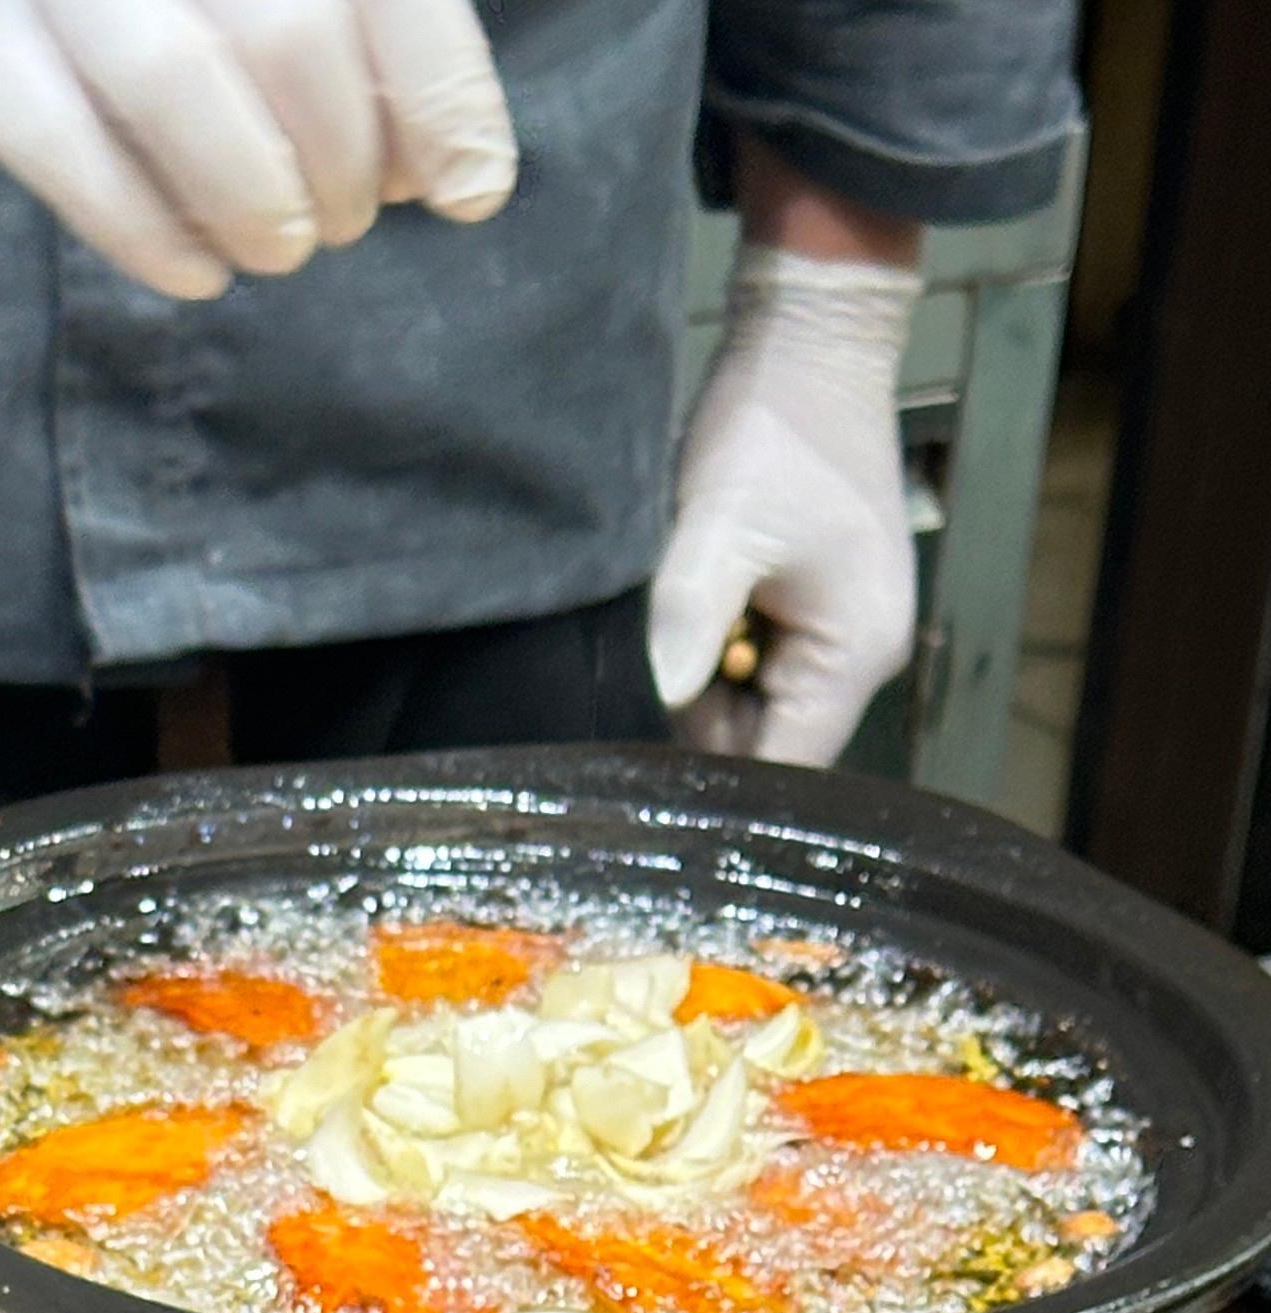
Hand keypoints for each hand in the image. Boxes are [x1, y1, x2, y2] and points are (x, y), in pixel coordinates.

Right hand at [0, 0, 516, 301]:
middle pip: (289, 29)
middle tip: (343, 219)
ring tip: (275, 247)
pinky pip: (58, 146)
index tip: (469, 187)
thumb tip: (441, 163)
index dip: (438, 92)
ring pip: (173, 86)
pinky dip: (144, 230)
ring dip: (250, 199)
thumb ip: (347, 16)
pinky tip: (192, 269)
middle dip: (340, 158)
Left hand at [650, 239, 922, 766]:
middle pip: (763, 744)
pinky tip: (701, 599)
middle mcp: (861, 657)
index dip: (711, 773)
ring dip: (705, 677)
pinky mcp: (818, 611)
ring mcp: (842, 634)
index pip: (782, 767)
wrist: (810, 344)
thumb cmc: (774, 427)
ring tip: (688, 606)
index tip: (647, 747)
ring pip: (752, 707)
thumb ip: (690, 616)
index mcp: (854, 652)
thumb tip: (664, 696)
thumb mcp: (719, 524)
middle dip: (701, 716)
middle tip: (661, 650)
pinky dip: (718, 646)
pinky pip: (755, 665)